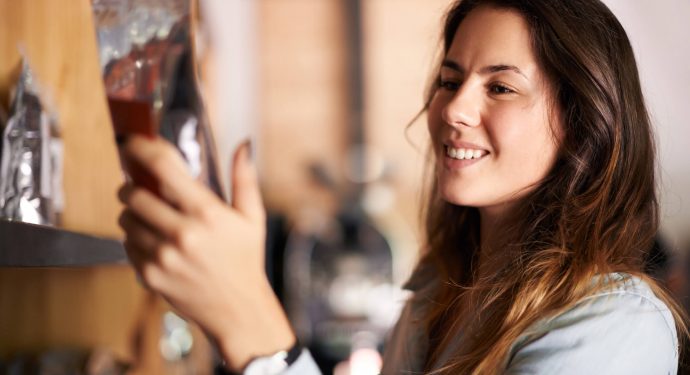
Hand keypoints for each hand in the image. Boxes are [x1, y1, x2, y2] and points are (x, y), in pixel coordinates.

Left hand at [117, 135, 294, 370]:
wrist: (238, 309)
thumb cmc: (245, 260)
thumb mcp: (252, 217)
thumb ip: (244, 179)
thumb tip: (244, 145)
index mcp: (207, 213)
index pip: (163, 169)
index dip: (142, 149)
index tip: (133, 143)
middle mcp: (183, 233)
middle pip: (134, 193)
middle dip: (131, 185)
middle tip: (137, 186)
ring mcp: (163, 256)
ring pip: (125, 219)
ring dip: (132, 212)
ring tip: (149, 216)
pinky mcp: (150, 275)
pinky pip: (127, 244)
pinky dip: (134, 237)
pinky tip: (153, 240)